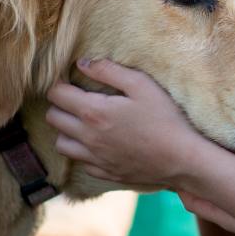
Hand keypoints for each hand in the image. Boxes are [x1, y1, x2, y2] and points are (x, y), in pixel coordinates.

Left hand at [48, 58, 231, 188]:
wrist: (182, 160)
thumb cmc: (165, 118)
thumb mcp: (142, 85)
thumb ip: (109, 70)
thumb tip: (82, 63)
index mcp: (94, 112)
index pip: (56, 95)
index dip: (59, 83)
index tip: (70, 79)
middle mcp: (87, 137)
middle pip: (52, 118)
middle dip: (59, 104)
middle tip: (76, 98)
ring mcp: (94, 157)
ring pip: (60, 143)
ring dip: (66, 130)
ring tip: (83, 121)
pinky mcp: (105, 172)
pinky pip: (80, 161)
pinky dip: (82, 150)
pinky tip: (98, 143)